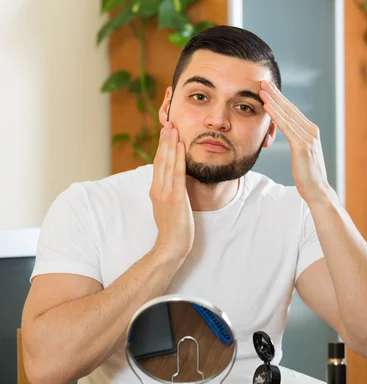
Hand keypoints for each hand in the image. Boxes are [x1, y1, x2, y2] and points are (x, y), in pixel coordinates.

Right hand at [149, 122, 193, 261]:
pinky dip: (177, 158)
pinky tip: (180, 146)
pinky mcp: (175, 198)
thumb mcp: (168, 208)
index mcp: (156, 191)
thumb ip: (169, 194)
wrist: (171, 246)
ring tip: (173, 128)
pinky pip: (177, 174)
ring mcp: (165, 193)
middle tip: (168, 122)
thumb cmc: (173, 230)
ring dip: (170, 144)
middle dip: (164, 140)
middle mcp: (158, 189)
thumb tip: (175, 183)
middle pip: (160, 159)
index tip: (165, 133)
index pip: (158, 164)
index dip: (161, 147)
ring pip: (166, 163)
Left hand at [260, 81, 330, 204]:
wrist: (318, 191)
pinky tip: (267, 107)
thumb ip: (297, 142)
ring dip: (273, 101)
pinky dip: (276, 115)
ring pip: (287, 115)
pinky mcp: (302, 146)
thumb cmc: (308, 176)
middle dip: (276, 94)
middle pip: (290, 108)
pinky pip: (286, 127)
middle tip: (263, 81)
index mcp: (311, 131)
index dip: (280, 98)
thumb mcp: (302, 155)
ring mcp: (308, 138)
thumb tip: (289, 136)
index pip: (293, 111)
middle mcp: (312, 131)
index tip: (269, 88)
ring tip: (262, 89)